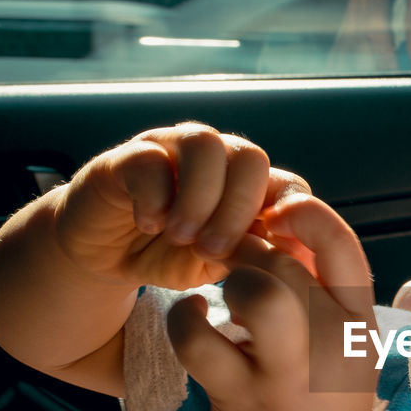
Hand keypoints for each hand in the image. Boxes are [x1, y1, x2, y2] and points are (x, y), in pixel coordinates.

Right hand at [53, 123, 312, 292]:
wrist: (107, 258)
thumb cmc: (174, 259)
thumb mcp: (223, 267)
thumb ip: (260, 258)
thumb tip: (302, 262)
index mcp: (248, 186)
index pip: (289, 185)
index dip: (288, 218)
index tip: (272, 256)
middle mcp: (215, 159)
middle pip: (250, 156)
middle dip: (238, 208)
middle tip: (216, 251)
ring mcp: (170, 150)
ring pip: (203, 144)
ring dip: (200, 198)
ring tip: (184, 238)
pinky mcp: (125, 157)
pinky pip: (149, 159)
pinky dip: (155, 197)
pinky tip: (150, 225)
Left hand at [166, 195, 377, 410]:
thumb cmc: (323, 394)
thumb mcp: (346, 339)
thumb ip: (323, 285)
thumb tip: (282, 217)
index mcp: (358, 322)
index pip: (342, 246)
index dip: (306, 216)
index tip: (276, 217)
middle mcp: (330, 345)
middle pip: (286, 264)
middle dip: (246, 245)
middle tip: (225, 248)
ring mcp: (287, 375)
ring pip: (255, 295)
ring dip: (225, 279)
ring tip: (215, 283)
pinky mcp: (242, 398)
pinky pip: (200, 340)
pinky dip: (185, 318)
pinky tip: (191, 316)